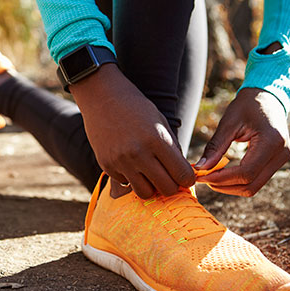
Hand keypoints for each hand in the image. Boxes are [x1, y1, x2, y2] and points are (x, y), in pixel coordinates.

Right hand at [70, 64, 194, 198]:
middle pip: (166, 189)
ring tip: (150, 175)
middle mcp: (139, 153)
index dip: (187, 179)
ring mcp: (121, 161)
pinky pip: (126, 183)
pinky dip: (132, 178)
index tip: (184, 177)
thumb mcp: (160, 123)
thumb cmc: (136, 107)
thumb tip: (183, 176)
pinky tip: (131, 164)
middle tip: (169, 178)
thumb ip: (172, 149)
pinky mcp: (107, 165)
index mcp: (157, 140)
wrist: (102, 97)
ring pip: (145, 193)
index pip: (182, 175)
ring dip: (151, 187)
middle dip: (171, 186)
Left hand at [195, 88, 289, 195]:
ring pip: (254, 186)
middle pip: (251, 185)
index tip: (201, 176)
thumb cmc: (247, 105)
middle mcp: (282, 153)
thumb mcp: (228, 122)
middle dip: (224, 186)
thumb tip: (200, 168)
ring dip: (230, 186)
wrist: (267, 96)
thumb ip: (215, 146)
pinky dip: (238, 181)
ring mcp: (282, 159)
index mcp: (272, 141)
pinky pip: (257, 179)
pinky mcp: (278, 161)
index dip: (221, 178)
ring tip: (210, 176)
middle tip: (203, 178)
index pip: (246, 173)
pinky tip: (222, 173)